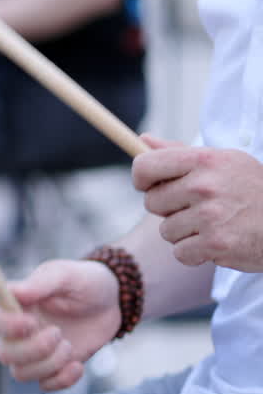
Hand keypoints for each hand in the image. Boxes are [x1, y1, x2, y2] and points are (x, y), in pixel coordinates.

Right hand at [0, 260, 121, 390]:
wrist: (112, 303)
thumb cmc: (84, 282)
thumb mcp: (66, 275)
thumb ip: (40, 283)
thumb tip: (13, 290)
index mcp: (14, 306)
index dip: (3, 325)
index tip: (30, 322)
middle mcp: (17, 332)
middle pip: (4, 354)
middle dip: (34, 349)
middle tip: (58, 333)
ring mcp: (33, 353)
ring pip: (21, 374)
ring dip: (49, 364)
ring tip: (69, 345)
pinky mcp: (52, 368)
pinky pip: (45, 385)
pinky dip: (62, 379)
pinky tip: (78, 364)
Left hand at [132, 134, 262, 270]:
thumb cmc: (253, 189)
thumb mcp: (223, 162)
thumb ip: (179, 153)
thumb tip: (143, 140)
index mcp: (204, 160)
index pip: (145, 166)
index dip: (142, 179)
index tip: (150, 185)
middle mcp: (205, 185)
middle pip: (152, 203)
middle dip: (170, 209)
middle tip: (200, 207)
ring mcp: (210, 215)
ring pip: (166, 230)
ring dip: (185, 233)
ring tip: (214, 224)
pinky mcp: (216, 243)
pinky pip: (180, 252)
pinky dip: (196, 253)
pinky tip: (217, 243)